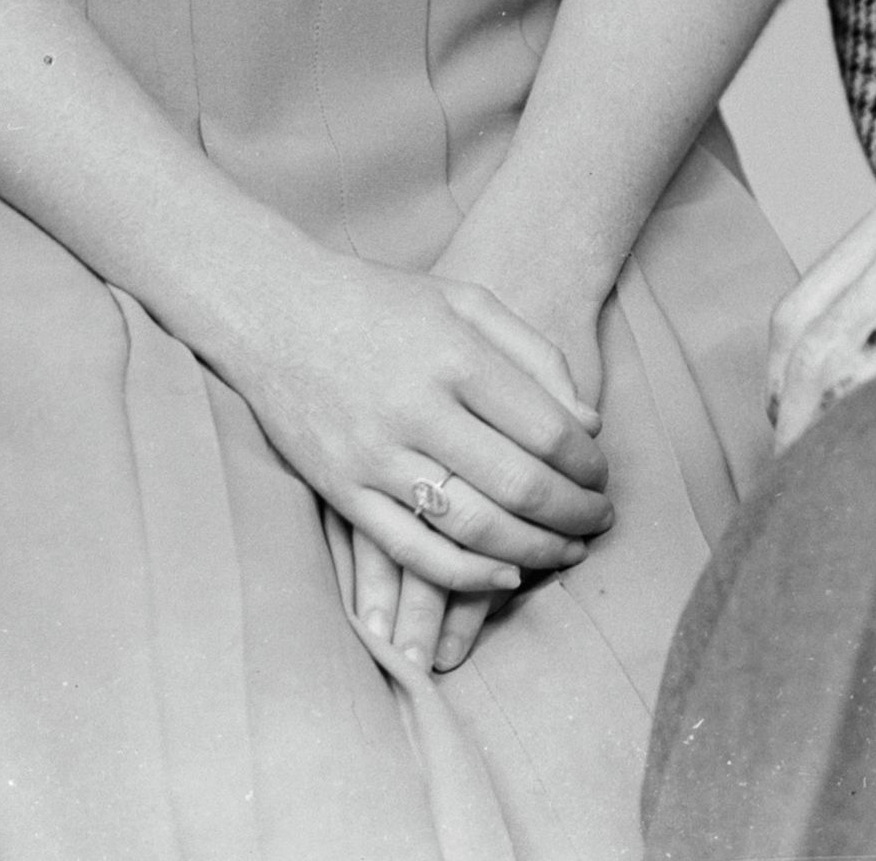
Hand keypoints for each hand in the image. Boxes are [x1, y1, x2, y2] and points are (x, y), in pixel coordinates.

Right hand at [210, 242, 613, 619]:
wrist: (272, 308)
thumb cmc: (380, 300)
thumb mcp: (466, 300)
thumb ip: (534, 355)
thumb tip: (588, 425)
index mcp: (455, 355)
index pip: (547, 431)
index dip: (588, 465)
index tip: (603, 476)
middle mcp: (416, 409)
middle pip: (519, 485)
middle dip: (574, 512)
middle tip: (599, 519)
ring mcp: (374, 456)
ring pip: (473, 527)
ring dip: (535, 548)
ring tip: (567, 550)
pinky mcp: (341, 491)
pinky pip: (412, 551)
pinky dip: (466, 574)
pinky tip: (506, 574)